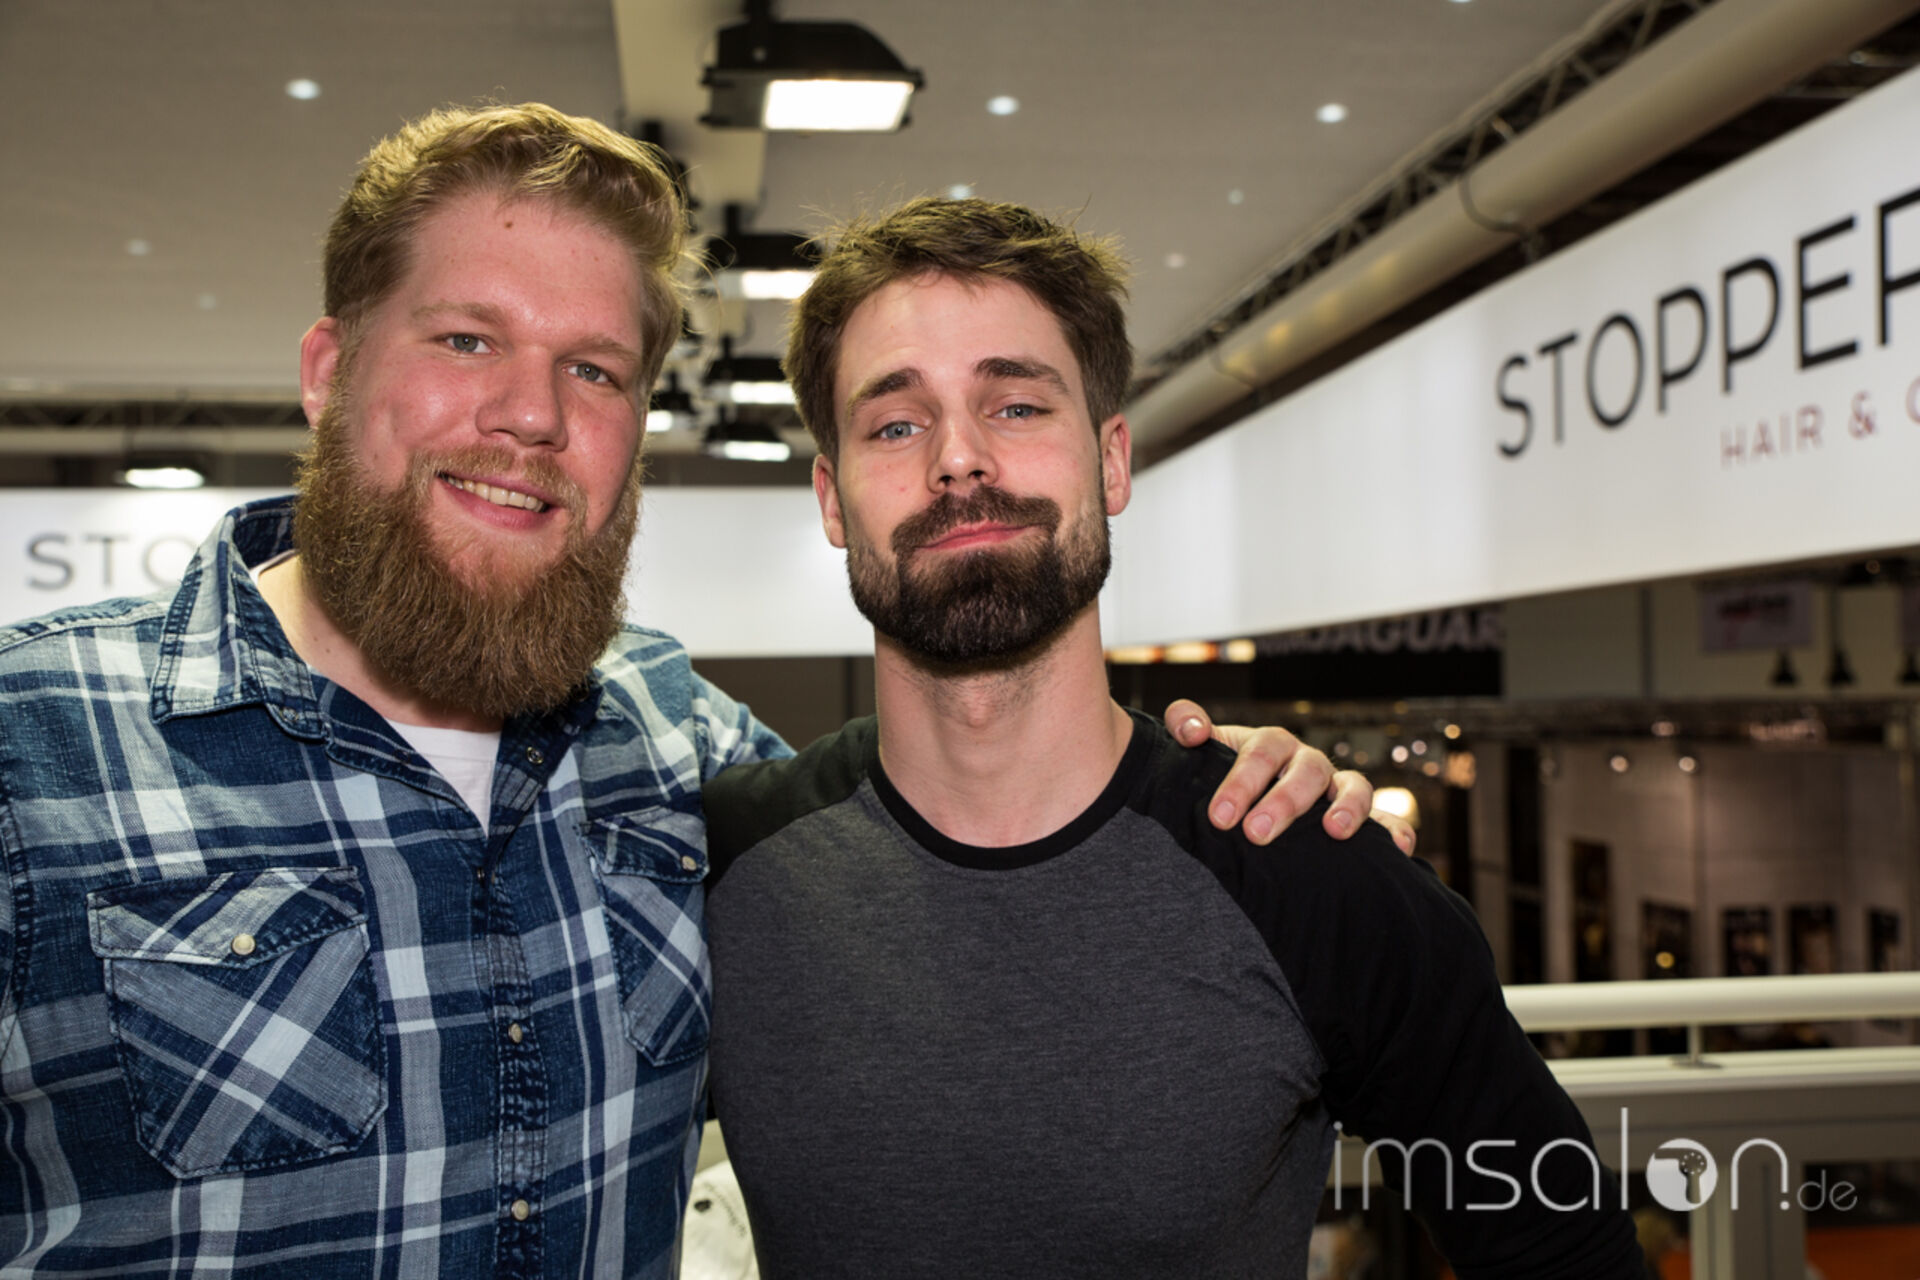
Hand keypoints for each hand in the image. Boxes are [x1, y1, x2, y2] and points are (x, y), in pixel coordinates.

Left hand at [1163, 699, 1416, 854]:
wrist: (1248, 805)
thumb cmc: (1226, 777)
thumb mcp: (1205, 751)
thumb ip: (1187, 725)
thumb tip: (1190, 729)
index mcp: (1270, 746)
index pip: (1260, 753)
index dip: (1242, 781)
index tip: (1219, 817)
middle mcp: (1307, 763)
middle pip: (1306, 772)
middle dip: (1283, 803)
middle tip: (1256, 834)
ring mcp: (1337, 789)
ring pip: (1355, 787)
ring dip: (1348, 807)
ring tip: (1334, 832)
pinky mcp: (1362, 817)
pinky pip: (1387, 819)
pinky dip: (1395, 829)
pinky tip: (1395, 847)